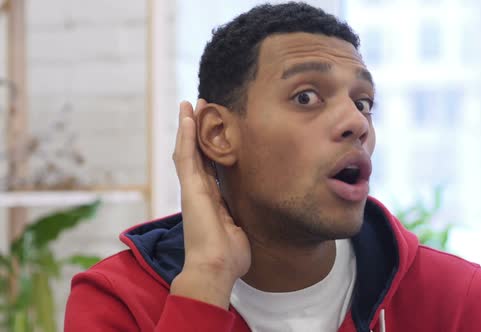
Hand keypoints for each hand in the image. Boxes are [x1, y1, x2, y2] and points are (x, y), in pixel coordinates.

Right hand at [170, 100, 250, 308]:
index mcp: (211, 201)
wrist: (216, 268)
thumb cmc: (229, 257)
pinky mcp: (189, 188)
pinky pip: (186, 155)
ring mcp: (192, 189)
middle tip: (199, 108)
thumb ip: (237, 219)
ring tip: (190, 105)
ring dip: (188, 126)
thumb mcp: (238, 230)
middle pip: (196, 154)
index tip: (214, 132)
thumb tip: (243, 220)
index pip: (209, 168)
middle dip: (197, 131)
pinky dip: (186, 135)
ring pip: (187, 150)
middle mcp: (199, 192)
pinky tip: (188, 117)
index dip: (210, 148)